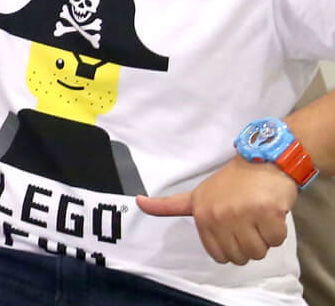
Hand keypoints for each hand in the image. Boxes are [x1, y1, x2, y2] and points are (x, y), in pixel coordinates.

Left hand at [138, 157, 298, 264]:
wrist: (262, 160)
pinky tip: (271, 212)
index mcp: (201, 213)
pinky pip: (276, 240)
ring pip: (259, 252)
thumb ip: (170, 205)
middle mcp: (219, 214)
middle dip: (248, 243)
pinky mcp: (268, 213)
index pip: (218, 255)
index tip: (231, 227)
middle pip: (240, 257)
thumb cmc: (232, 182)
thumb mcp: (196, 194)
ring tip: (257, 215)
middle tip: (247, 219)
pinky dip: (278, 230)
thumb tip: (139, 203)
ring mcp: (243, 214)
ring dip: (264, 237)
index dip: (229, 246)